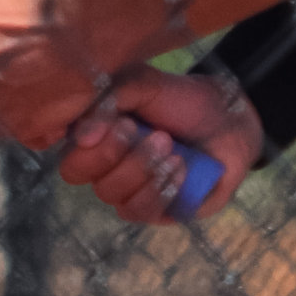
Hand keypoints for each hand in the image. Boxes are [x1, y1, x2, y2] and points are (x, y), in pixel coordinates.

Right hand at [61, 70, 261, 226]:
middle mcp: (103, 166)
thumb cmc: (182, 99)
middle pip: (79, 176)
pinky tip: (182, 168)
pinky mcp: (154, 210)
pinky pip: (140, 212)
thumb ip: (108, 98)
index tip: (122, 123)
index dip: (87, 145)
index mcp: (93, 135)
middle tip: (156, 134)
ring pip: (111, 195)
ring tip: (173, 147)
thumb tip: (81, 135)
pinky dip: (160, 189)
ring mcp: (127, 191)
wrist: (230, 118)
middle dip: (116, 154)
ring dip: (143, 169)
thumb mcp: (143, 83)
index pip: (65, 152)